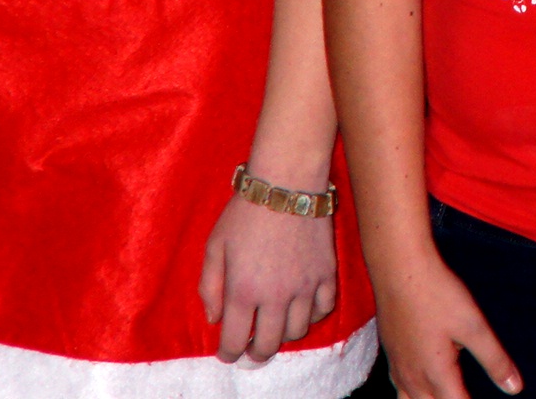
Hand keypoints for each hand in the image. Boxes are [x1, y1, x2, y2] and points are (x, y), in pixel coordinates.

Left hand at [199, 184, 339, 363]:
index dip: (229, 353)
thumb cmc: (245, 212)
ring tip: (277, 322)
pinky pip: (324, 309)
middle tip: (252, 348)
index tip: (228, 352)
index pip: (235, 341)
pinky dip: (312, 315)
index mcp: (242, 291)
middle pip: (269, 345)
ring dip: (284, 333)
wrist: (287, 183)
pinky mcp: (327, 273)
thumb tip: (215, 318)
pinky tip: (302, 306)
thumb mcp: (214, 246)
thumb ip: (209, 287)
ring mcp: (305, 286)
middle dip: (257, 353)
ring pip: (297, 332)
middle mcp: (275, 296)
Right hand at [378, 247, 521, 398]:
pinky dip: (412, 396)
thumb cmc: (437, 295)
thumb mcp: (473, 326)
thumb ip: (494, 360)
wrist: (398, 269)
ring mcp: (397, 367)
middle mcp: (413, 378)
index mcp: (437, 375)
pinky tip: (421, 384)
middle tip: (466, 393)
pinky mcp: (390, 354)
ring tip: (445, 395)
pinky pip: (398, 389)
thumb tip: (515, 388)